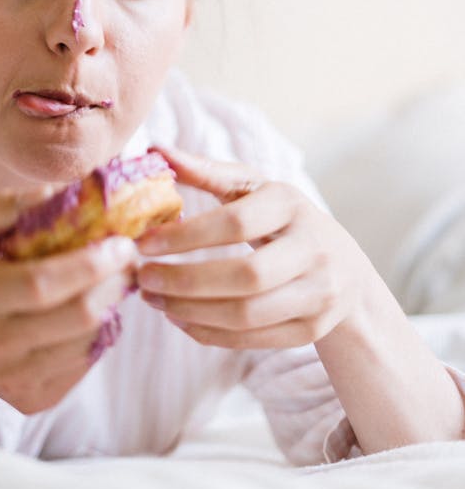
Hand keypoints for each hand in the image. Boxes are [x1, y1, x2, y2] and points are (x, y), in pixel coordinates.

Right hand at [0, 189, 138, 415]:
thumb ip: (6, 208)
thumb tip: (54, 194)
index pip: (43, 283)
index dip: (90, 263)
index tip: (121, 242)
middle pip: (78, 316)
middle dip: (115, 282)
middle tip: (129, 258)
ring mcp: (17, 379)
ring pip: (88, 340)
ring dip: (111, 305)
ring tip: (110, 281)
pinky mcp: (36, 398)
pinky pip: (85, 362)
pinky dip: (99, 332)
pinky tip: (92, 311)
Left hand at [136, 145, 372, 349]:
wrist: (345, 269)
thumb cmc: (283, 219)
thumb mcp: (255, 189)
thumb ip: (207, 171)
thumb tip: (157, 149)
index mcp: (292, 205)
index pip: (236, 223)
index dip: (186, 236)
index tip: (143, 243)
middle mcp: (313, 250)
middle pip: (246, 276)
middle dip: (186, 281)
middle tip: (142, 279)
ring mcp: (318, 294)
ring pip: (248, 314)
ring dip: (190, 311)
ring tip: (153, 300)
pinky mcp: (312, 330)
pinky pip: (252, 339)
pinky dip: (208, 333)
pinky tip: (178, 318)